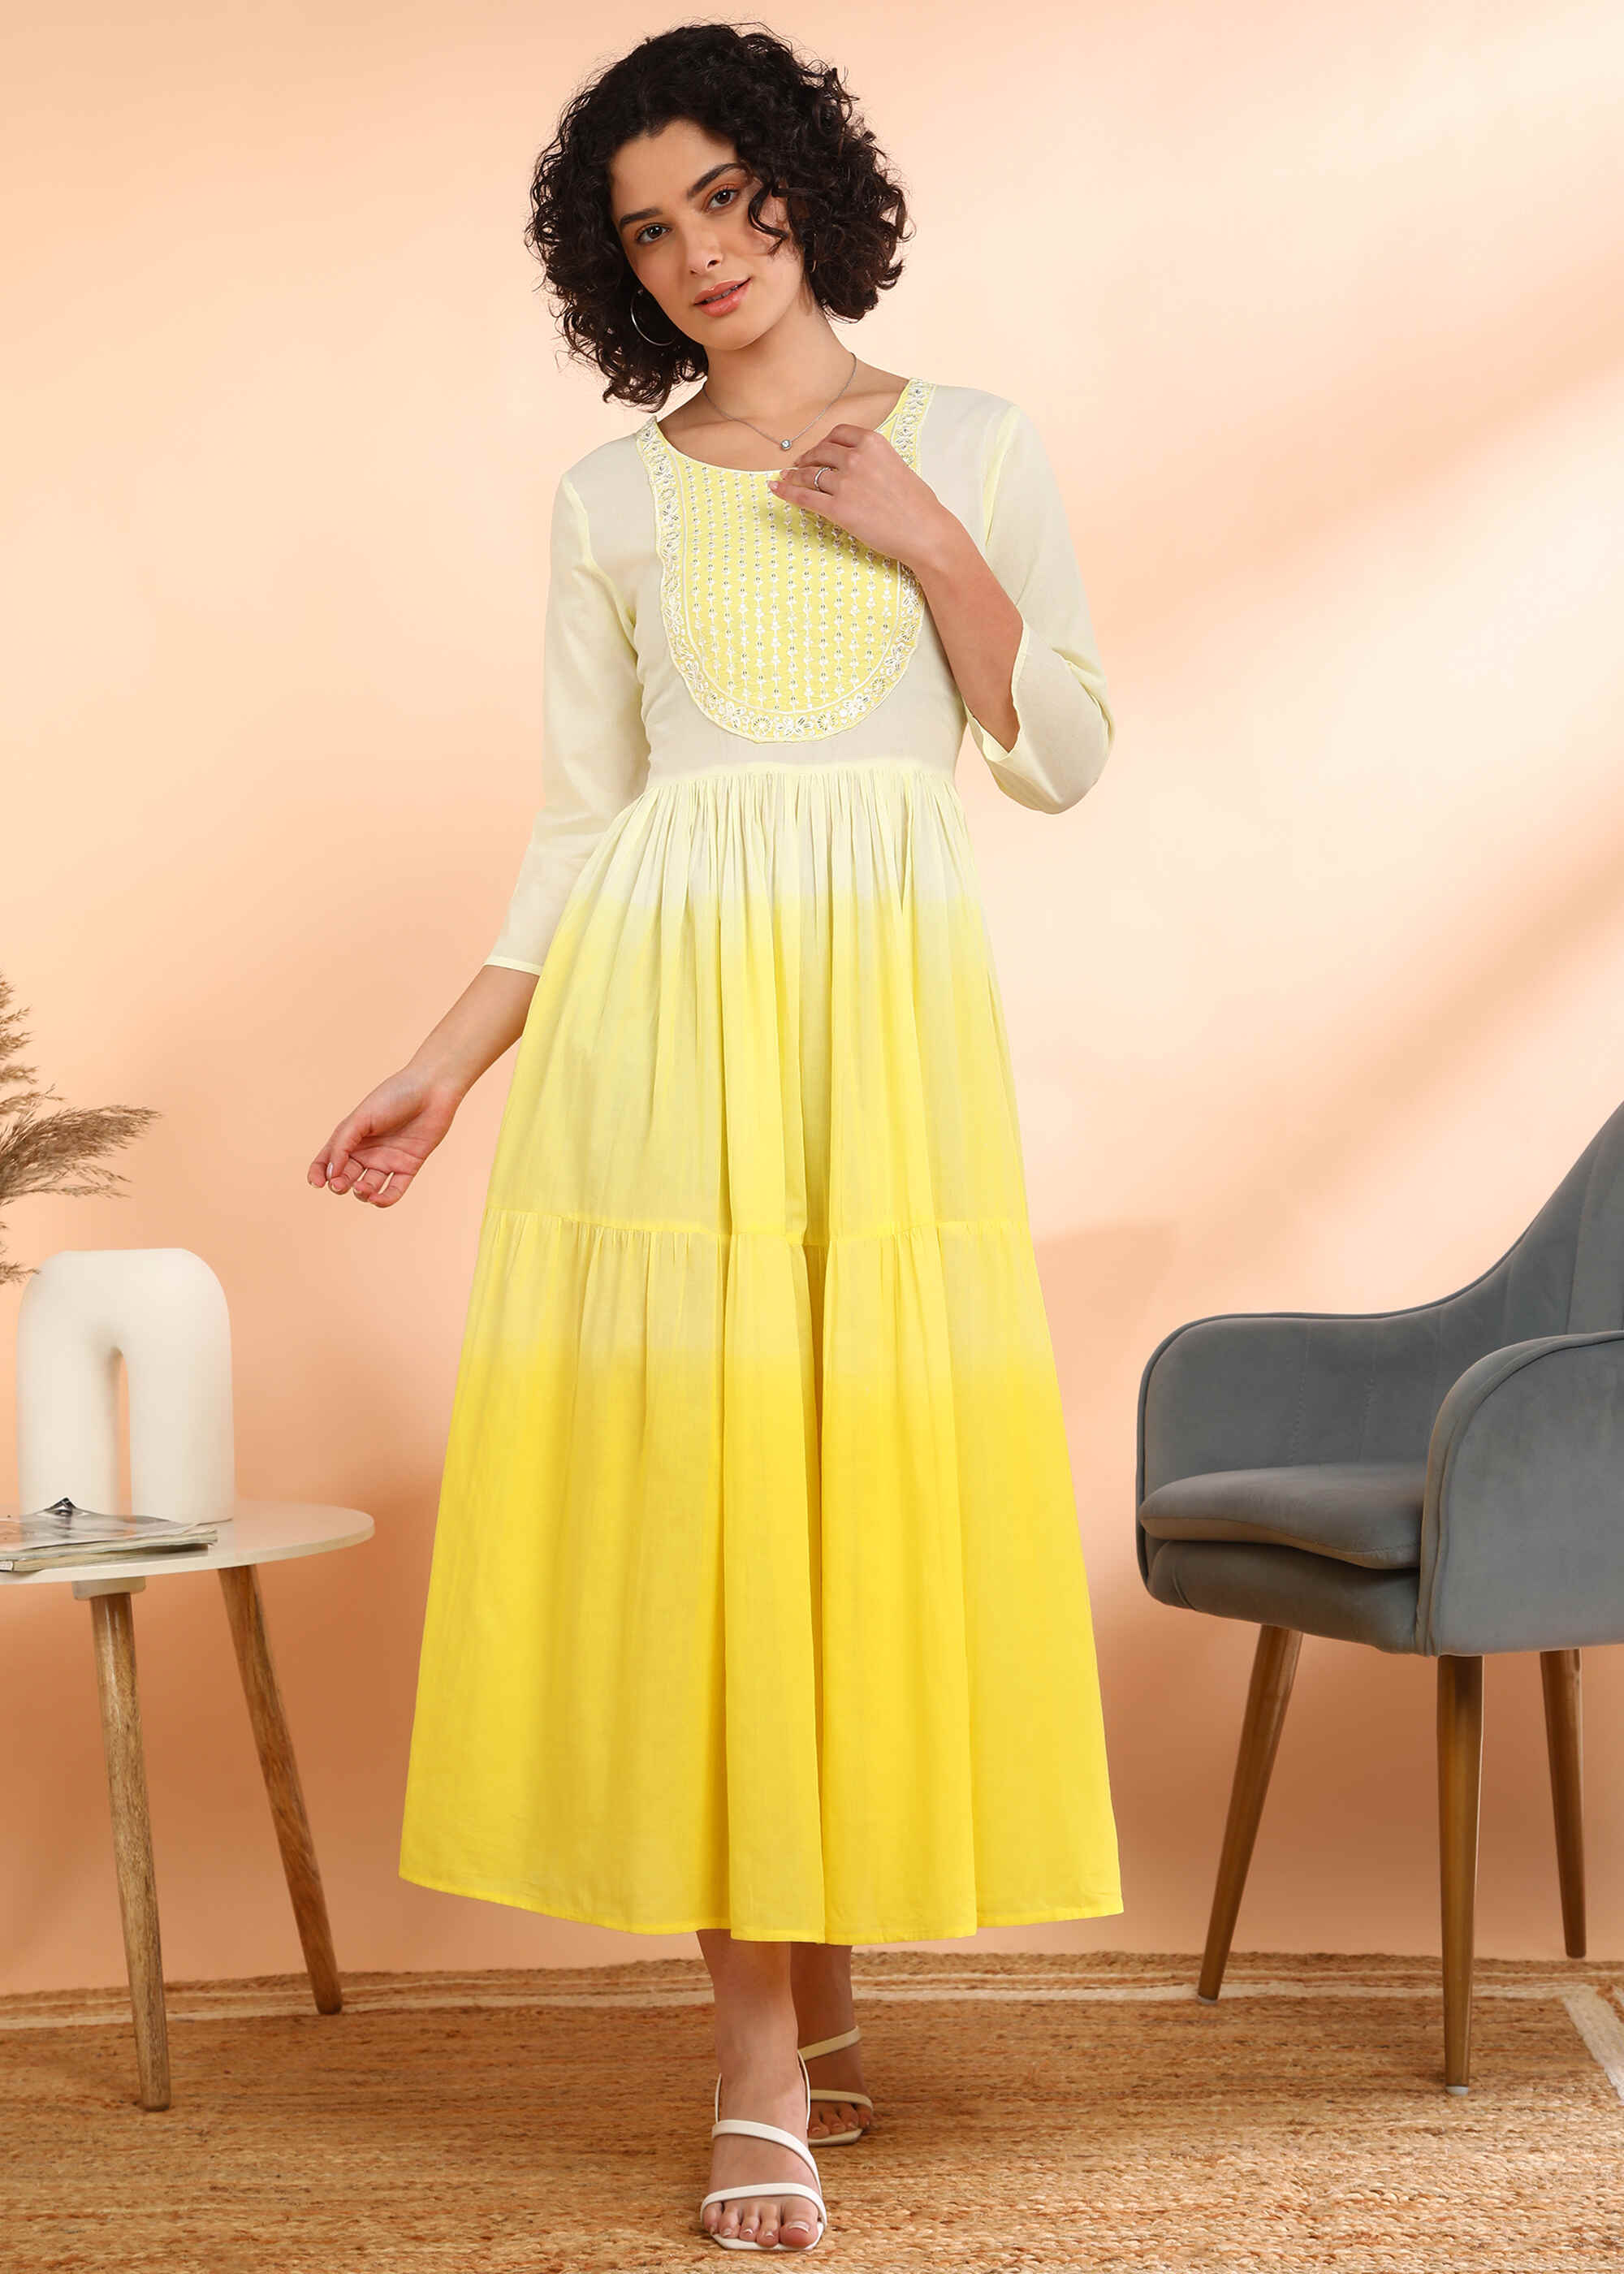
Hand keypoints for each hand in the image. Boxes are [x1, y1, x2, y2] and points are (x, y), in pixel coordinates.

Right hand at [307, 1067, 461, 1208]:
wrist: (432, 1089)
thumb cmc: (393, 1097)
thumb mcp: (360, 1119)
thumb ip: (342, 1145)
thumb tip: (330, 1174)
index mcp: (351, 1136)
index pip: (327, 1160)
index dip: (318, 1174)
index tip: (317, 1183)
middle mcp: (367, 1151)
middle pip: (346, 1177)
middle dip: (339, 1185)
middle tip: (340, 1184)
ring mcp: (387, 1160)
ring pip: (368, 1187)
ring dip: (361, 1193)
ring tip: (361, 1187)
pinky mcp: (408, 1166)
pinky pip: (394, 1190)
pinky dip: (384, 1199)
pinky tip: (377, 1198)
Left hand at [767, 424, 955, 571]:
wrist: (925, 531)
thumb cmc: (917, 504)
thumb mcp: (897, 466)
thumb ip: (874, 460)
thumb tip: (854, 465)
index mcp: (873, 443)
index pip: (838, 434)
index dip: (824, 442)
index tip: (819, 449)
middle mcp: (856, 458)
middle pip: (820, 452)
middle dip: (807, 458)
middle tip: (799, 465)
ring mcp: (845, 483)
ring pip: (809, 474)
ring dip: (795, 475)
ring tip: (786, 477)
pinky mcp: (838, 508)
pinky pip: (804, 496)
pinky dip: (787, 491)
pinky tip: (776, 488)